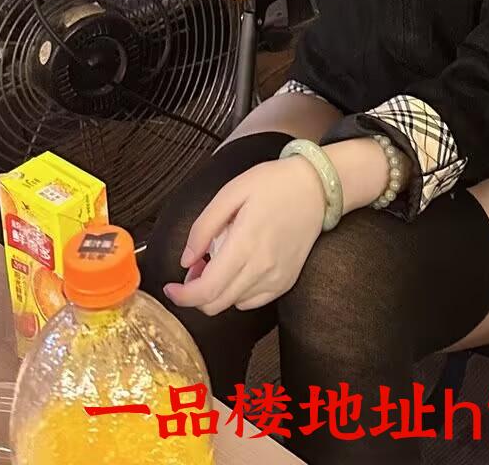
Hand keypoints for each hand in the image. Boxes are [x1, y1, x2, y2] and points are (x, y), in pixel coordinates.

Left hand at [163, 158, 326, 314]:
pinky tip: (239, 268)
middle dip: (195, 293)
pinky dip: (237, 293)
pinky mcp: (286, 282)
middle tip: (196, 266)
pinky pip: (252, 302)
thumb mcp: (231, 191)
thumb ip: (204, 227)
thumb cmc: (273, 183)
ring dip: (217, 291)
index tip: (170, 288)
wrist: (317, 187)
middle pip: (216, 304)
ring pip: (233, 305)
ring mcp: (277, 279)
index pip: (206, 291)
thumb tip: (186, 260)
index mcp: (245, 245)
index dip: (182, 297)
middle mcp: (262, 268)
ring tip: (218, 261)